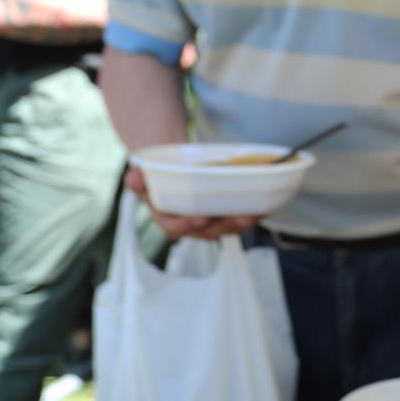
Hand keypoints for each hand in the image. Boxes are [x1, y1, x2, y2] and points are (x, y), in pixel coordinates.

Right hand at [125, 166, 261, 240]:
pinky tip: (265, 206)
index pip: (176, 228)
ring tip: (256, 213)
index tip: (202, 217)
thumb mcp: (144, 174)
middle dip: (226, 226)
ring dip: (243, 222)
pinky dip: (251, 213)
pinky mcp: (224, 214)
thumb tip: (134, 178)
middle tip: (242, 216)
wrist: (171, 168)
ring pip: (227, 227)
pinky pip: (238, 217)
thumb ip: (138, 178)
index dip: (189, 225)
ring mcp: (209, 221)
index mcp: (167, 218)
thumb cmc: (157, 175)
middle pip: (208, 231)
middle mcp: (190, 224)